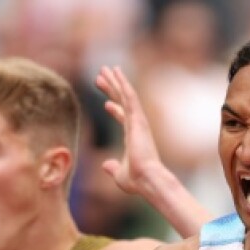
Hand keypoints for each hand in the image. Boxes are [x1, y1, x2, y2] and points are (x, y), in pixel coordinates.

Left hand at [96, 66, 163, 196]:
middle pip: (122, 102)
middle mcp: (137, 126)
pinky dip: (124, 84)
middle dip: (111, 89)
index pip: (123, 118)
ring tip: (105, 69)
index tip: (106, 103)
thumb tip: (105, 165)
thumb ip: (112, 168)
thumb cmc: (137, 180)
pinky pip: (130, 97)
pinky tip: (117, 72)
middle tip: (101, 77)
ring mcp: (138, 122)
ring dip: (116, 81)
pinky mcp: (139, 119)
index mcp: (133, 137)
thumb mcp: (119, 174)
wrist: (147, 179)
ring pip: (126, 95)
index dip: (114, 109)